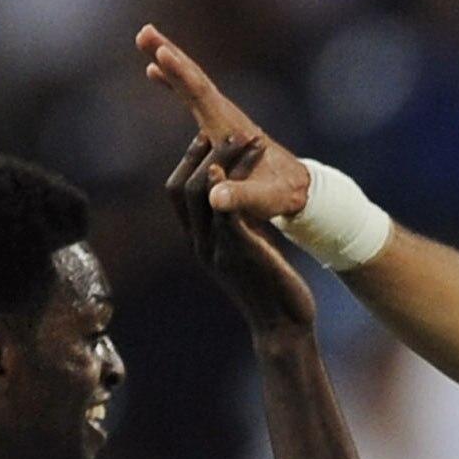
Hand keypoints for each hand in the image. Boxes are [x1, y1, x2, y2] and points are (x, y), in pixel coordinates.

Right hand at [139, 23, 311, 222]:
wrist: (296, 188)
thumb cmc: (281, 196)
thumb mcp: (265, 200)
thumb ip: (242, 198)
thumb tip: (216, 198)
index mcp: (232, 130)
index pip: (203, 97)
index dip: (182, 76)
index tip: (163, 54)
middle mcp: (225, 116)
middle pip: (194, 79)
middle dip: (170, 55)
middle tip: (145, 32)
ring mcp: (221, 117)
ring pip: (190, 81)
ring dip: (168, 60)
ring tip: (145, 38)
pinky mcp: (216, 122)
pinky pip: (190, 94)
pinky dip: (172, 80)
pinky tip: (153, 72)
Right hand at [164, 133, 314, 335]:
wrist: (281, 330)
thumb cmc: (269, 293)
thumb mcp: (246, 256)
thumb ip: (237, 232)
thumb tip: (239, 210)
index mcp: (200, 244)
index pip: (176, 194)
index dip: (187, 162)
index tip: (204, 136)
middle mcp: (202, 246)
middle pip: (180, 189)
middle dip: (196, 154)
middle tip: (219, 127)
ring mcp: (217, 251)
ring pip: (203, 194)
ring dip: (222, 160)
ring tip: (244, 138)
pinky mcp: (239, 254)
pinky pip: (227, 212)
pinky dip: (230, 186)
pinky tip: (244, 166)